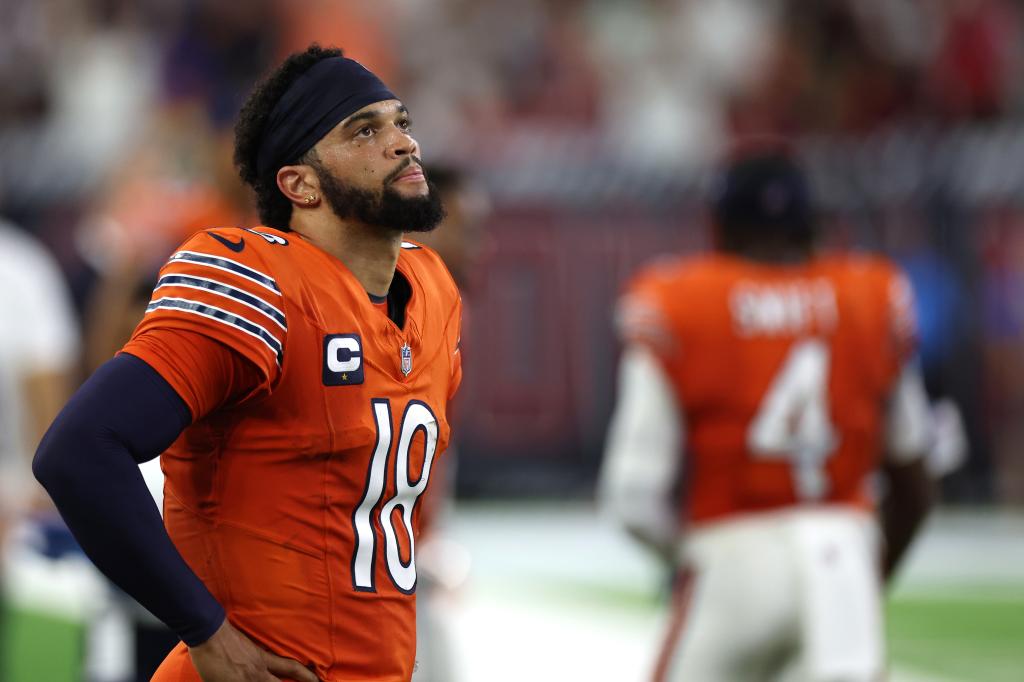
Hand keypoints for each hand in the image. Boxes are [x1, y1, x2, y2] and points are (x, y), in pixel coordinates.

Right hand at [188, 619, 319, 681]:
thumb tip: (262, 660)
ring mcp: (245, 680)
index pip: (291, 668)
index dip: (306, 676)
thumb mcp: (248, 644)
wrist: (209, 633)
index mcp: (263, 659)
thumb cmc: (226, 634)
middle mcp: (258, 672)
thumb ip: (257, 654)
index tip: (317, 680)